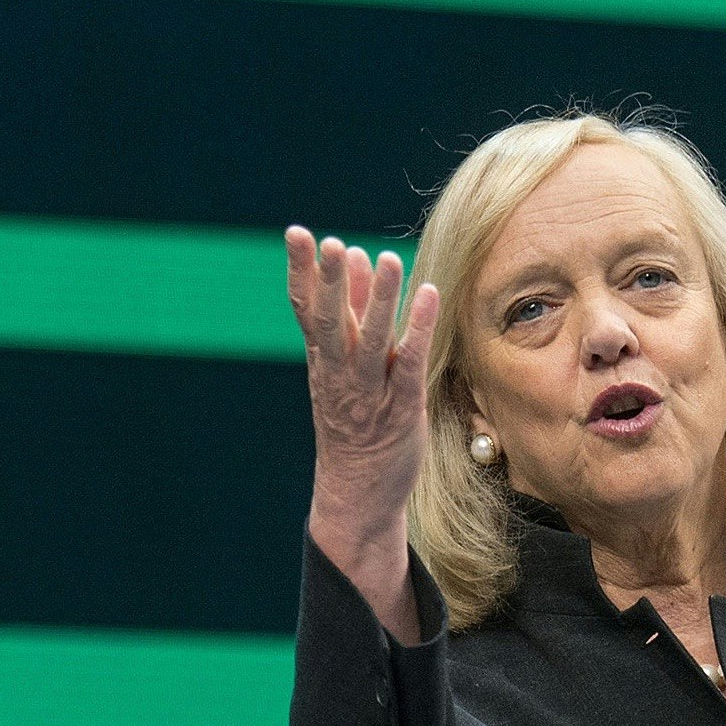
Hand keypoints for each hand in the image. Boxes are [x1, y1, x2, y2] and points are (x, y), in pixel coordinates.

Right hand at [285, 227, 439, 565]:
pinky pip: (409, 365)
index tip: (297, 234)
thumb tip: (355, 256)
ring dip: (379, 302)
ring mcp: (370, 393)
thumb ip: (349, 311)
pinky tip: (428, 295)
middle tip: (331, 244)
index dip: (301, 272)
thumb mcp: (341, 365)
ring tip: (388, 260)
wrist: (356, 492)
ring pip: (371, 343)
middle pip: (331, 324)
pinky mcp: (402, 409)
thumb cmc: (352, 421)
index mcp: (321, 361)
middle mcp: (340, 375)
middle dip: (330, 284)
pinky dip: (417, 330)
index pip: (305, 310)